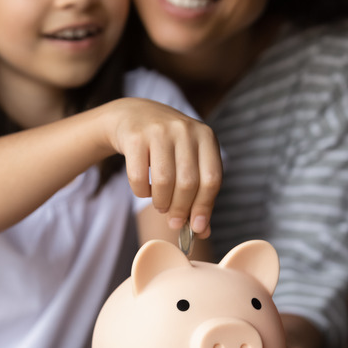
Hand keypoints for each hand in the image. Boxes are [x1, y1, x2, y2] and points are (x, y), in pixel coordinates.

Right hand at [103, 97, 221, 237]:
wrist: (134, 115)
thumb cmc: (168, 146)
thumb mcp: (189, 161)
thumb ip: (199, 193)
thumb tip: (202, 231)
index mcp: (206, 136)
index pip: (212, 178)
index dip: (205, 207)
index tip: (197, 227)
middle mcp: (184, 130)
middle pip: (188, 183)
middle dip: (181, 210)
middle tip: (175, 222)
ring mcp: (159, 131)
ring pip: (164, 181)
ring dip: (161, 203)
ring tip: (160, 205)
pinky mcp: (135, 136)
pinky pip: (138, 177)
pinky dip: (141, 191)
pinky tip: (144, 190)